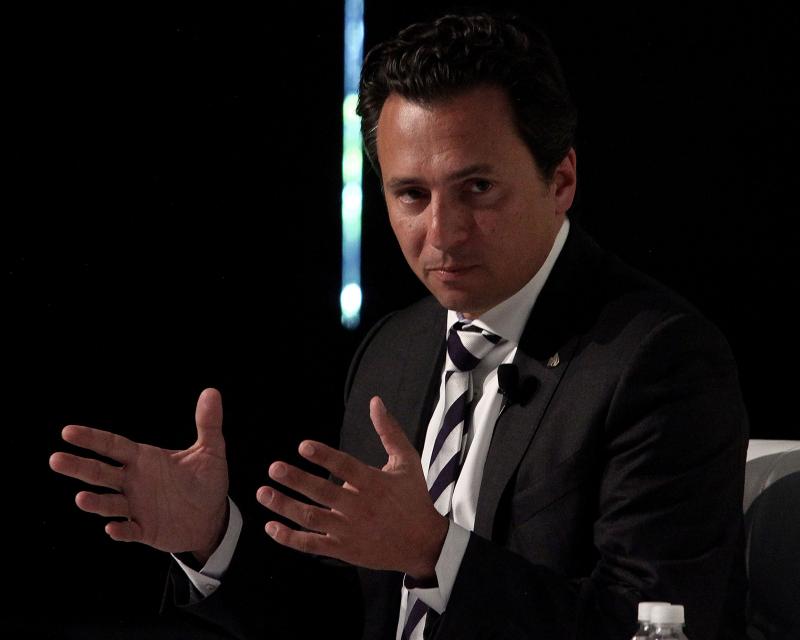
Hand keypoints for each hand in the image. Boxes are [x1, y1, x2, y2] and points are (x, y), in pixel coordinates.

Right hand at [49, 388, 228, 561]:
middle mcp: (134, 482)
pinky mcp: (144, 530)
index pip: (114, 446)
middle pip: (101, 473)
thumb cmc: (207, 481)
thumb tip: (212, 392)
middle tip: (55, 459)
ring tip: (81, 498)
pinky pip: (129, 530)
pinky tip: (112, 528)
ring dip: (95, 502)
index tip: (68, 432)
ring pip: (108, 503)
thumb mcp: (211, 450)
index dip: (92, 439)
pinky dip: (120, 530)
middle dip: (79, 466)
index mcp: (145, 459)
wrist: (212, 518)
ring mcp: (136, 507)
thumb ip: (208, 423)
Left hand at [256, 396, 447, 579]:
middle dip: (297, 480)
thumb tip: (375, 401)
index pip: (346, 467)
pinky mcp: (344, 550)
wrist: (423, 543)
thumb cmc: (413, 497)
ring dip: (285, 506)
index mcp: (374, 484)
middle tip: (274, 468)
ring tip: (263, 493)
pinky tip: (270, 526)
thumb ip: (389, 431)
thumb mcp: (407, 461)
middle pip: (323, 493)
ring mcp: (349, 531)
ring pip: (312, 518)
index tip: (303, 446)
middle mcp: (360, 507)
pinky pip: (312, 545)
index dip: (324, 456)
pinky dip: (290, 538)